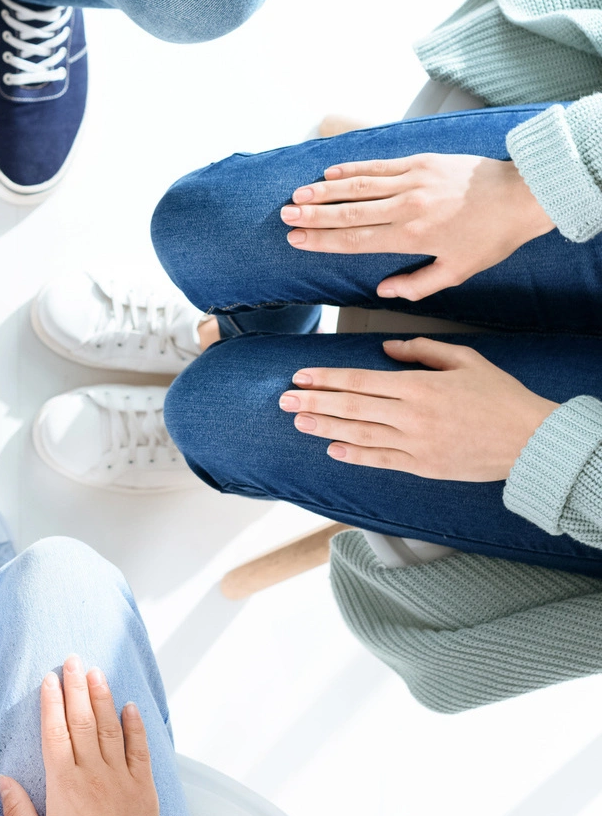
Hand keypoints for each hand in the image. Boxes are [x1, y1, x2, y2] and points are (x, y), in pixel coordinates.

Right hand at [0, 654, 158, 815]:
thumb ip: (18, 811)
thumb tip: (2, 780)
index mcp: (62, 785)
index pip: (54, 732)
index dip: (50, 702)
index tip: (48, 678)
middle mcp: (91, 773)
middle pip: (81, 720)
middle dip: (75, 687)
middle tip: (72, 660)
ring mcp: (119, 778)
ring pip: (109, 727)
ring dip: (102, 696)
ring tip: (95, 671)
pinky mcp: (142, 788)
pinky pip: (138, 750)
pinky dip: (134, 726)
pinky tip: (129, 707)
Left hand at [279, 337, 557, 480]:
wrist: (531, 440)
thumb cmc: (501, 396)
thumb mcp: (465, 359)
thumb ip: (423, 350)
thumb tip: (387, 348)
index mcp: (419, 386)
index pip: (361, 380)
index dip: (327, 379)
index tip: (300, 376)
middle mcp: (412, 416)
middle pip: (352, 407)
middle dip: (314, 403)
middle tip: (283, 400)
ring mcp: (417, 444)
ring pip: (361, 434)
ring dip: (325, 429)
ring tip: (298, 422)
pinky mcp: (425, 467)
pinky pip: (383, 461)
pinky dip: (356, 456)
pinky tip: (333, 450)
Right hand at [280, 153, 554, 299]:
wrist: (521, 195)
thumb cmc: (491, 237)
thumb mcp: (457, 272)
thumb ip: (417, 285)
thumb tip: (383, 292)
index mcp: (411, 237)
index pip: (354, 240)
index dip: (321, 240)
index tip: (297, 239)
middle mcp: (405, 207)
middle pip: (347, 212)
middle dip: (312, 214)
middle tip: (285, 216)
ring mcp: (411, 180)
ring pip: (357, 185)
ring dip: (324, 190)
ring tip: (298, 194)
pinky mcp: (419, 161)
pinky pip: (378, 165)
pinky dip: (351, 169)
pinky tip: (330, 172)